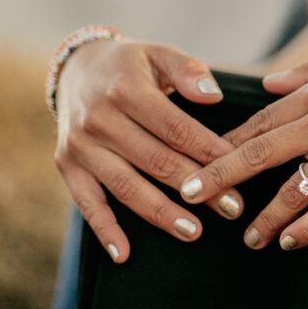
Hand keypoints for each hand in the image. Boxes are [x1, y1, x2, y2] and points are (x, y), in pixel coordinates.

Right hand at [54, 39, 245, 261]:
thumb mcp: (159, 53)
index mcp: (127, 90)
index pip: (177, 129)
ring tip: (195, 232)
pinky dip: (105, 231)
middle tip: (233, 209)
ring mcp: (81, 146)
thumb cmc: (132, 66)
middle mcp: (99, 120)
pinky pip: (87, 204)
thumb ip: (188, 70)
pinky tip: (125, 254)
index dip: (209, 153)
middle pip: (157, 161)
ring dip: (162, 214)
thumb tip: (213, 95)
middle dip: (198, 188)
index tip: (240, 172)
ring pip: (127, 187)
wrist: (76, 69)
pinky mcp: (67, 166)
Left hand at [178, 50, 307, 249]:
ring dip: (266, 216)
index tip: (195, 161)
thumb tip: (268, 84)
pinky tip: (291, 241)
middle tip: (190, 197)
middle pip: (259, 152)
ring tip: (248, 238)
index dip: (224, 144)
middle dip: (220, 177)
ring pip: (294, 187)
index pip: (259, 122)